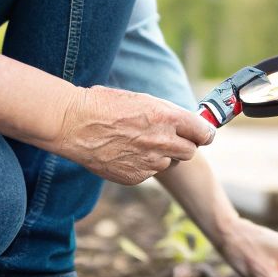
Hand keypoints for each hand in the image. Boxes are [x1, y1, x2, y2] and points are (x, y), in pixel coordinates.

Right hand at [51, 86, 213, 184]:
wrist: (73, 124)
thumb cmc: (104, 104)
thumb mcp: (142, 99)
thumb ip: (167, 114)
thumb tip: (185, 123)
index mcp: (168, 117)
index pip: (204, 132)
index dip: (204, 133)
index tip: (203, 134)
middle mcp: (163, 141)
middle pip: (191, 151)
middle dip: (185, 145)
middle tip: (171, 139)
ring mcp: (149, 162)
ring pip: (170, 163)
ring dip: (162, 155)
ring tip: (140, 142)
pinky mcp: (135, 176)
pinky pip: (149, 172)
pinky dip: (143, 165)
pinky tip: (126, 152)